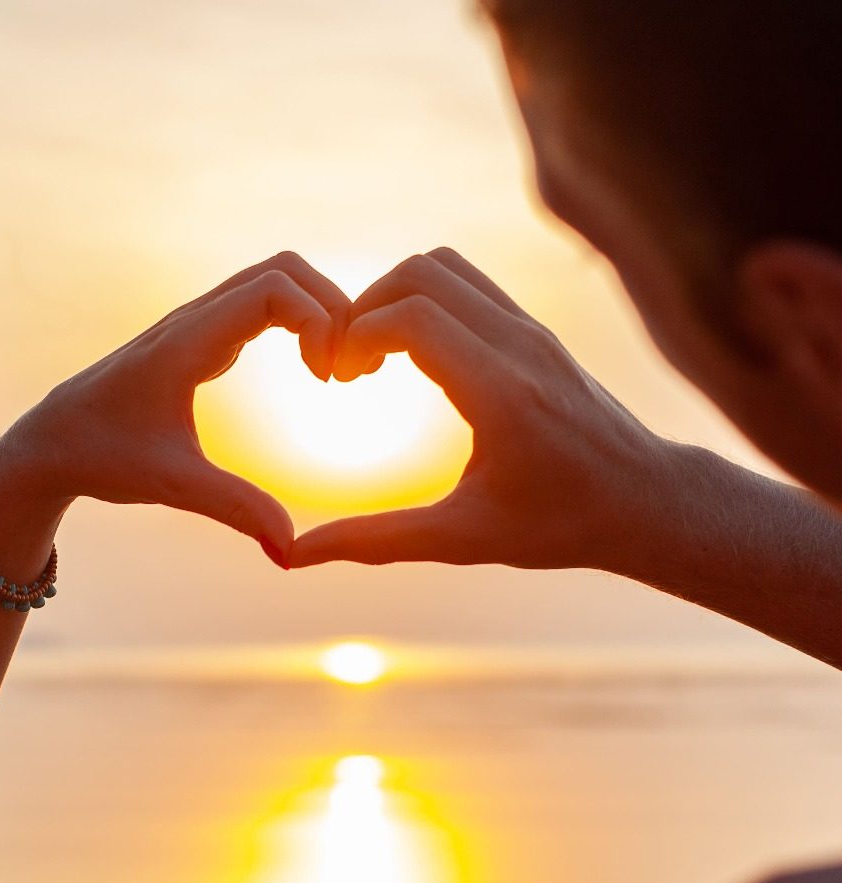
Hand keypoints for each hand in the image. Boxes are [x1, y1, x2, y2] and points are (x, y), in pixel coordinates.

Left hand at [0, 252, 350, 563]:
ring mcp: (197, 323)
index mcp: (187, 342)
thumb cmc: (102, 458)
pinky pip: (262, 303)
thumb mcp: (173, 485)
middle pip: (284, 268)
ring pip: (274, 280)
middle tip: (345, 370)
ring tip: (333, 371)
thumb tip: (291, 552)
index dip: (319, 320)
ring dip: (317, 311)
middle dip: (331, 306)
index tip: (328, 379)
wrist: (49, 445)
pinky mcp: (200, 337)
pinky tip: (311, 371)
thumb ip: (236, 510)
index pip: (273, 288)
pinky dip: (300, 321)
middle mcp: (194, 319)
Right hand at [290, 247, 680, 570]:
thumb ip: (374, 541)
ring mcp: (532, 330)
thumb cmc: (560, 526)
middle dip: (366, 307)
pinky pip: (468, 284)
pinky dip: (424, 301)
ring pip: (444, 267)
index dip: (356, 336)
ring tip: (376, 356)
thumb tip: (295, 555)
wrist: (648, 502)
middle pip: (421, 273)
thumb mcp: (460, 539)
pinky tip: (412, 356)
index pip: (410, 317)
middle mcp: (519, 346)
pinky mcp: (536, 330)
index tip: (338, 380)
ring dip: (395, 297)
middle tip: (349, 366)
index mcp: (501, 393)